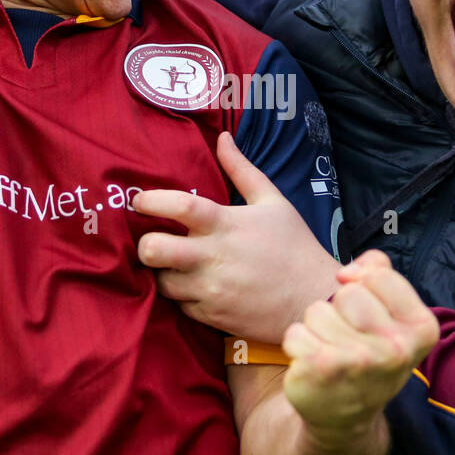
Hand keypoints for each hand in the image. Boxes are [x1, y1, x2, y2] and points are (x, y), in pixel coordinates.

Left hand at [135, 131, 340, 344]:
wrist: (314, 298)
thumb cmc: (293, 245)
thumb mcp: (273, 202)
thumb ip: (242, 170)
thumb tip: (223, 137)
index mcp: (225, 224)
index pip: (178, 206)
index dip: (151, 201)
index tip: (140, 201)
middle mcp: (213, 257)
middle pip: (152, 250)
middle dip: (144, 245)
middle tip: (153, 241)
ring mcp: (211, 290)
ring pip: (161, 282)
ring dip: (163, 272)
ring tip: (176, 265)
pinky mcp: (212, 316)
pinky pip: (180, 306)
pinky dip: (183, 296)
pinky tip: (196, 285)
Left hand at [282, 250, 438, 441]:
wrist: (347, 419)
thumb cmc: (369, 354)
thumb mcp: (391, 316)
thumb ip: (380, 274)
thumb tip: (347, 272)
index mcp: (422, 329)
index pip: (379, 275)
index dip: (365, 288)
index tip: (368, 316)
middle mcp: (395, 349)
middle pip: (348, 292)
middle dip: (340, 310)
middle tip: (349, 341)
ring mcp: (358, 361)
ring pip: (317, 311)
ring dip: (317, 329)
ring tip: (331, 354)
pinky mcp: (321, 370)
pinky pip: (295, 332)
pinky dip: (298, 346)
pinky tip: (313, 368)